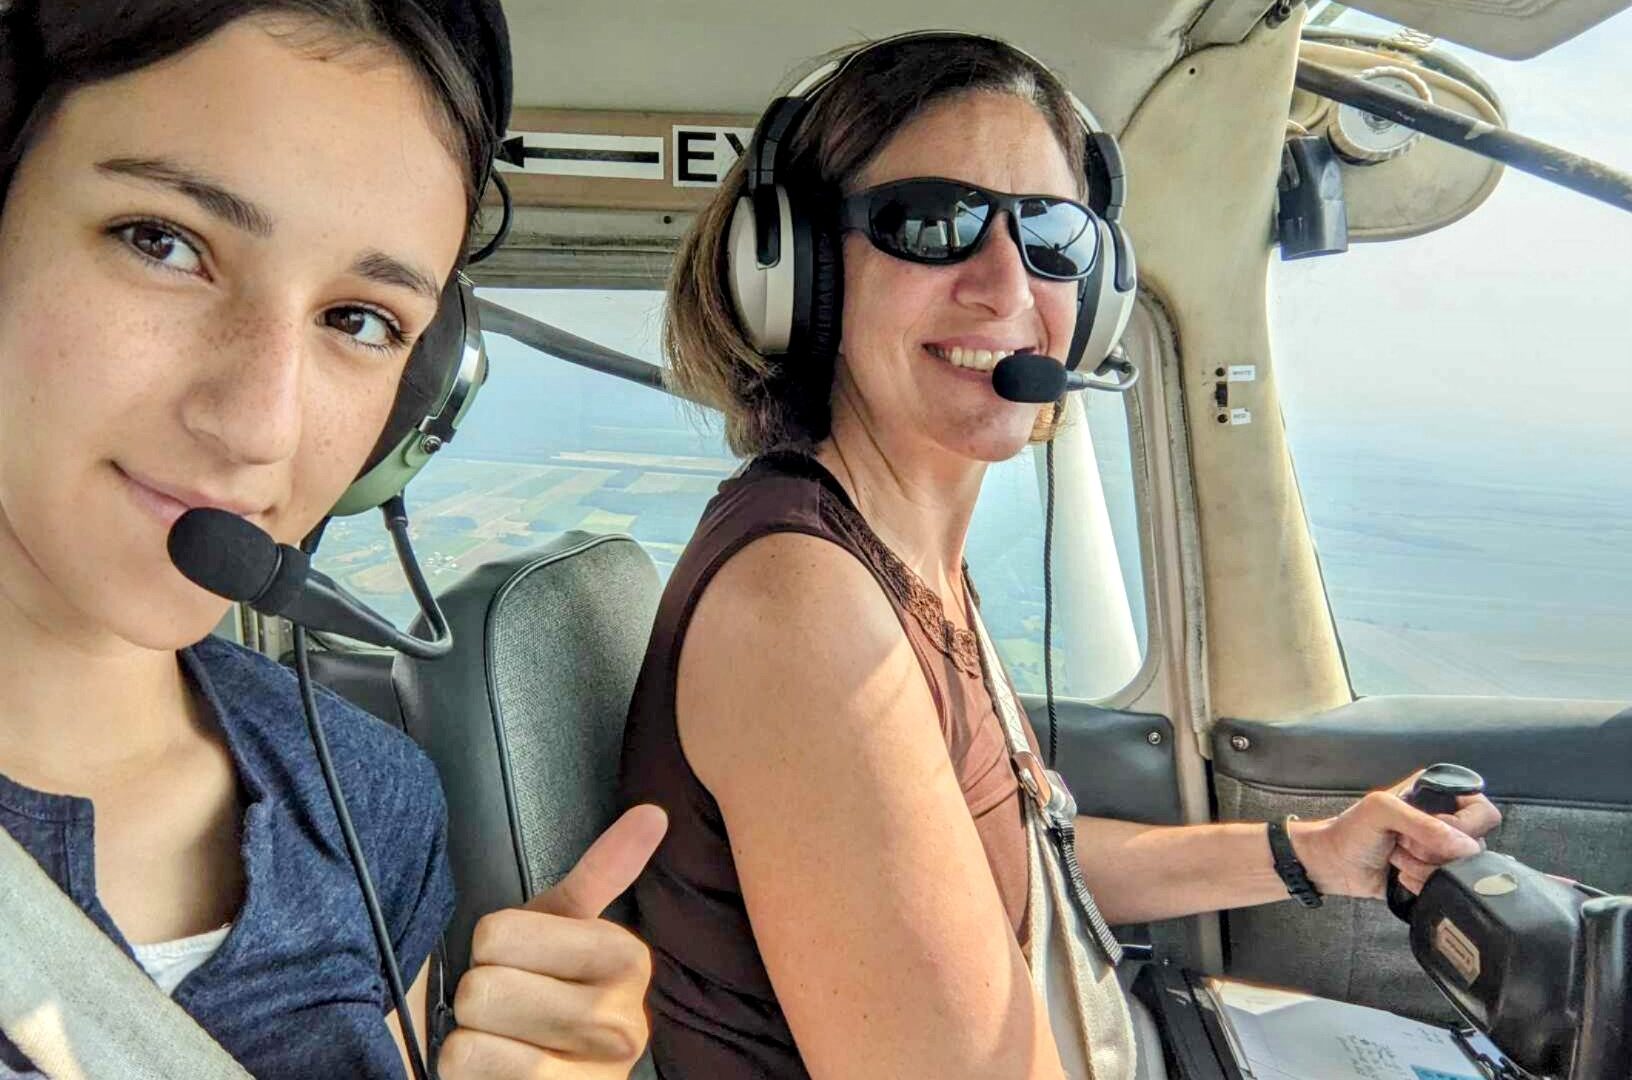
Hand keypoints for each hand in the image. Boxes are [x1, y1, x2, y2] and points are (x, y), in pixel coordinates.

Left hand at [439, 805, 667, 1078]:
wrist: (555, 1078)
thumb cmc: (552, 988)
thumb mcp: (570, 926)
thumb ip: (605, 870)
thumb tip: (653, 812)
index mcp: (628, 960)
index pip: (497, 934)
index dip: (492, 947)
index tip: (524, 962)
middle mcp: (621, 1023)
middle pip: (483, 989)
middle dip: (481, 998)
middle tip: (512, 1008)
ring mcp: (592, 1078)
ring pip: (471, 1040)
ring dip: (471, 1041)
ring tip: (505, 1042)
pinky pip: (469, 1076)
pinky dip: (466, 1076)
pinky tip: (499, 1074)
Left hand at [1295, 772, 1500, 898]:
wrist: (1332, 864)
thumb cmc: (1351, 829)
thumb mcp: (1382, 811)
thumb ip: (1425, 824)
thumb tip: (1468, 848)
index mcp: (1438, 794)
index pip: (1483, 812)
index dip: (1460, 826)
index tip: (1428, 828)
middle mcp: (1446, 821)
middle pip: (1475, 846)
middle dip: (1434, 851)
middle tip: (1404, 844)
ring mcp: (1442, 852)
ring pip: (1462, 870)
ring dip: (1425, 869)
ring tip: (1398, 858)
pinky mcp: (1435, 876)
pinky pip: (1448, 887)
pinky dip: (1423, 884)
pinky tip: (1402, 876)